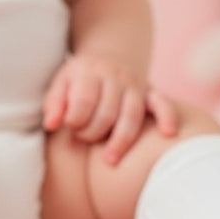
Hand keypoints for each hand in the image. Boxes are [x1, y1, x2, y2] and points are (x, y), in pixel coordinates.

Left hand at [43, 55, 178, 164]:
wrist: (109, 58)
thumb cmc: (79, 81)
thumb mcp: (61, 84)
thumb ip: (54, 104)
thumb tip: (51, 124)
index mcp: (90, 72)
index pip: (84, 100)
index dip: (75, 120)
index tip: (70, 127)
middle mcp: (115, 76)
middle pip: (107, 112)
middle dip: (93, 132)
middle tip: (84, 139)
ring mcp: (135, 85)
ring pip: (131, 115)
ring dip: (120, 140)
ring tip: (109, 160)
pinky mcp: (151, 93)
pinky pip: (162, 104)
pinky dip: (167, 117)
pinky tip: (167, 133)